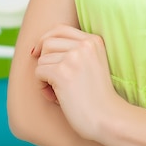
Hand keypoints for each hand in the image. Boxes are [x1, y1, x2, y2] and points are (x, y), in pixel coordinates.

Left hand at [32, 24, 120, 139]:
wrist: (107, 116)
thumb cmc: (97, 96)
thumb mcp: (92, 63)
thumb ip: (75, 50)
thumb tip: (38, 46)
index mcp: (94, 40)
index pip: (60, 29)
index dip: (45, 40)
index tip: (38, 53)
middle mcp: (85, 44)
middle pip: (48, 42)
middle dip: (44, 60)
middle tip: (51, 79)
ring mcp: (74, 57)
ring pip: (42, 58)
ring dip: (44, 76)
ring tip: (57, 91)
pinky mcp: (63, 72)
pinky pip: (39, 72)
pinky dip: (42, 86)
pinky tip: (55, 96)